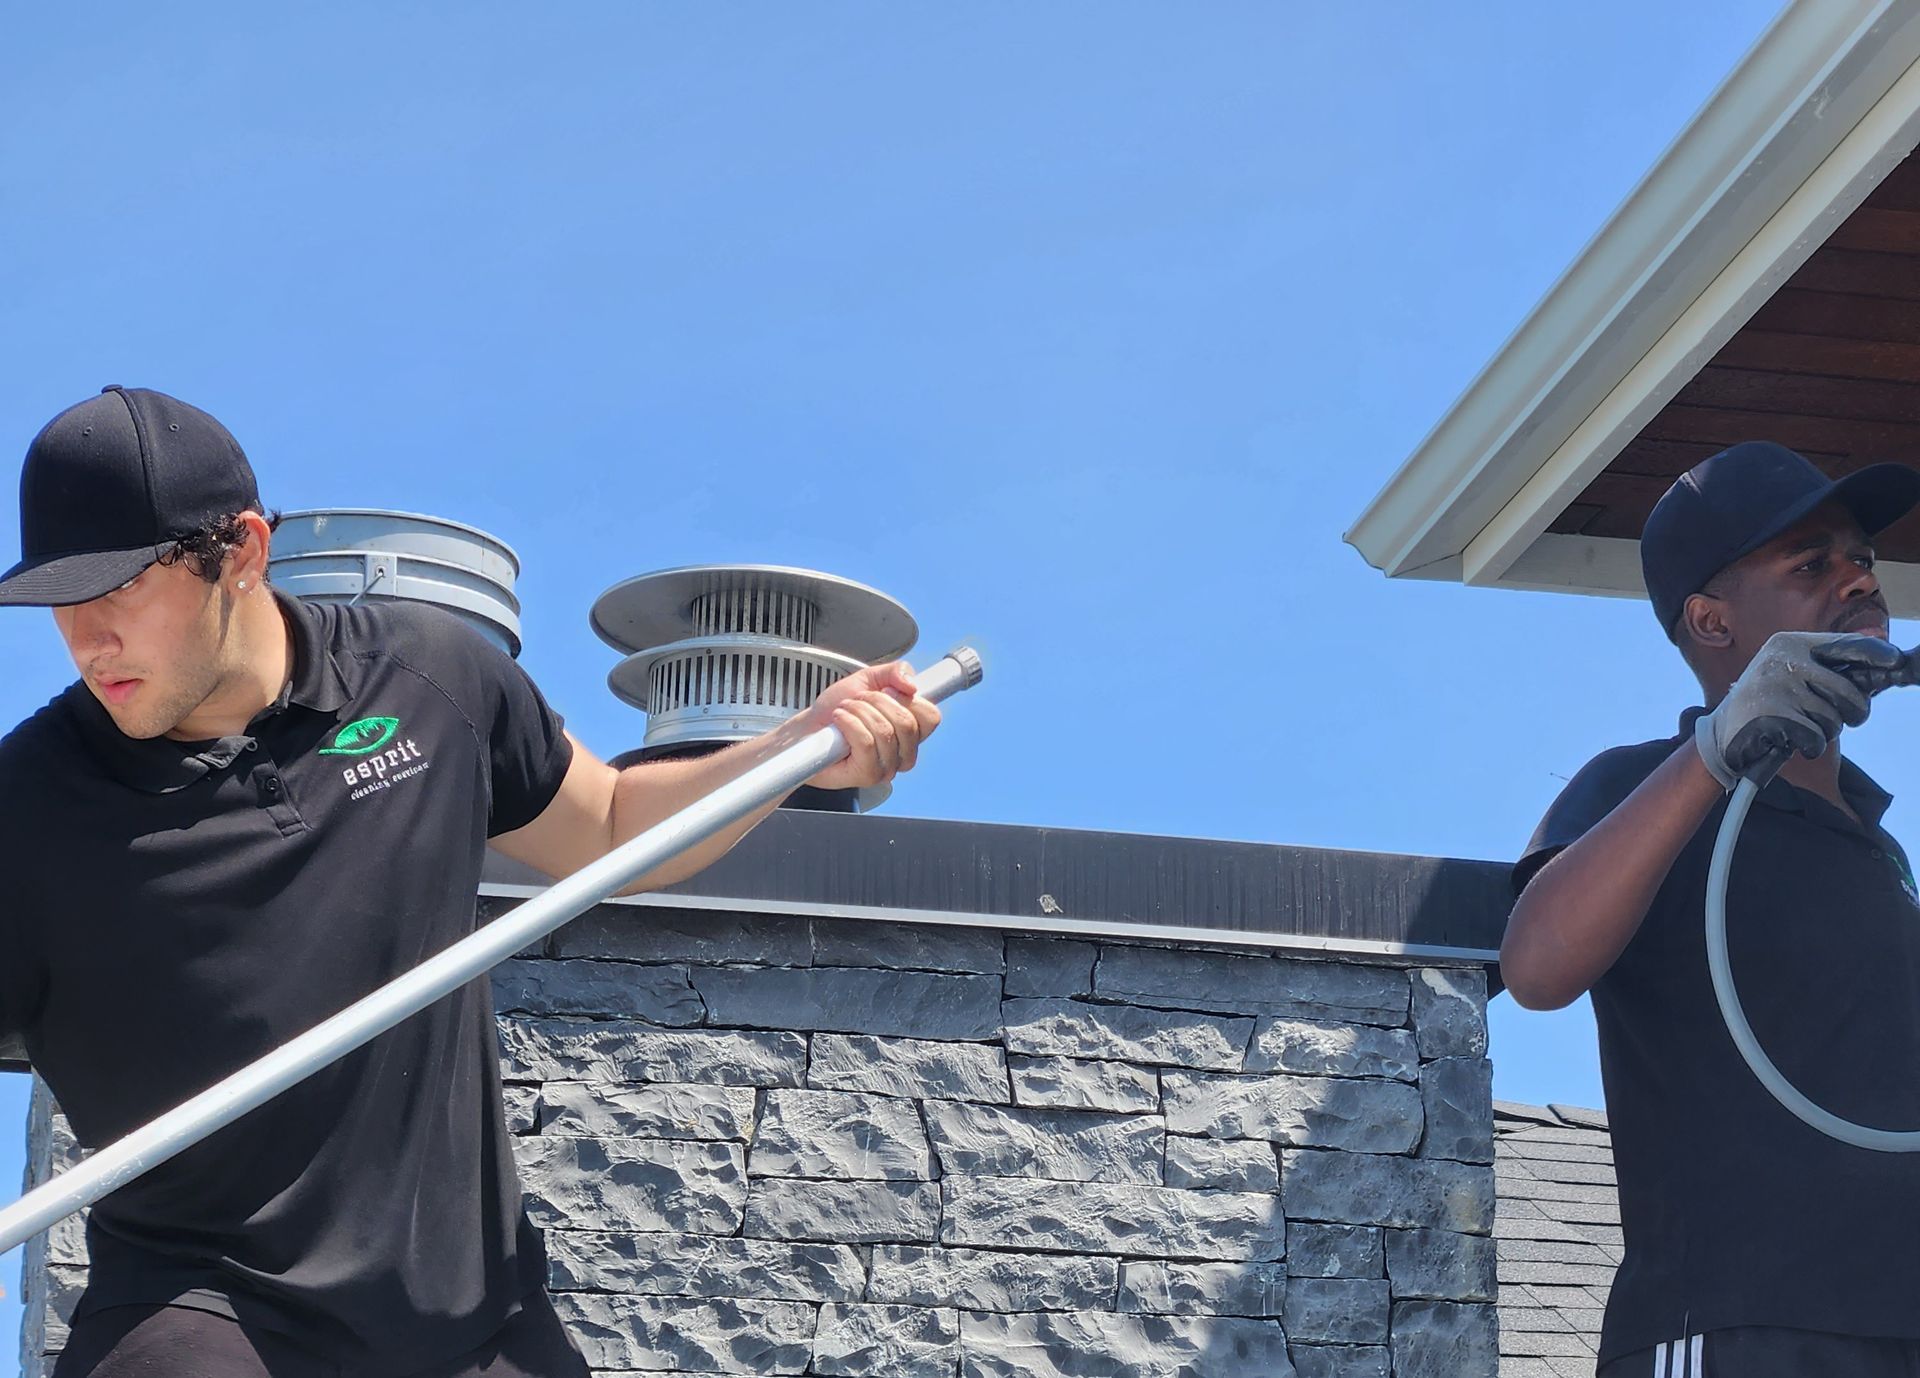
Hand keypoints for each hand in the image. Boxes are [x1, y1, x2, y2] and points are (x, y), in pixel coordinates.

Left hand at [803, 661, 942, 790]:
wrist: (807, 728)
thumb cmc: (836, 709)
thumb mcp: (868, 679)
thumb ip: (895, 672)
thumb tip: (911, 684)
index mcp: (910, 732)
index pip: (931, 717)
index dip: (908, 698)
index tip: (886, 692)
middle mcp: (903, 754)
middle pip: (907, 723)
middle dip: (876, 701)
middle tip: (858, 701)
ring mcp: (887, 768)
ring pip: (884, 731)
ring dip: (858, 711)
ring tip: (845, 712)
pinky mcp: (867, 775)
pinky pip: (866, 743)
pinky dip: (849, 724)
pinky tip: (839, 721)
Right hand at [1695, 632, 1904, 786]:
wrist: (1721, 734)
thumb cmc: (1770, 705)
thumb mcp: (1795, 676)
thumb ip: (1832, 669)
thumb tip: (1881, 661)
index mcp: (1790, 643)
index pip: (1845, 645)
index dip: (1875, 655)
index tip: (1896, 661)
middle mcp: (1782, 659)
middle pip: (1849, 691)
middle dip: (1851, 713)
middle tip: (1834, 718)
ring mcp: (1775, 686)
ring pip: (1833, 719)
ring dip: (1823, 731)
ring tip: (1797, 725)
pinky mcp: (1771, 716)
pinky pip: (1815, 738)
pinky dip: (1807, 746)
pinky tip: (1786, 739)